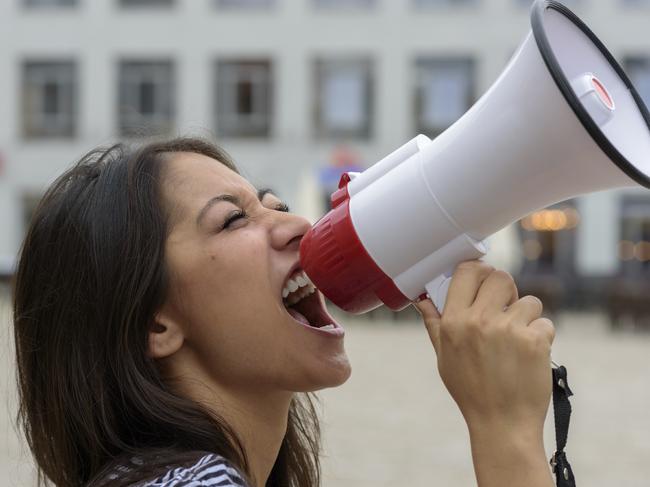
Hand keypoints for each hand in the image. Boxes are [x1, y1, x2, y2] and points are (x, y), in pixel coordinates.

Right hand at [415, 261, 555, 486]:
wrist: (502, 424)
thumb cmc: (471, 391)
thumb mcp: (444, 357)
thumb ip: (435, 324)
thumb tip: (422, 300)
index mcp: (454, 322)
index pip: (467, 271)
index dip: (480, 271)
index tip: (485, 279)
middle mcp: (479, 320)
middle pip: (500, 277)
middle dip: (507, 290)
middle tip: (507, 308)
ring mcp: (508, 329)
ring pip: (529, 300)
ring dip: (527, 318)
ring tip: (518, 342)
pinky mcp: (535, 340)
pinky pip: (544, 323)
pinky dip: (541, 338)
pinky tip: (530, 357)